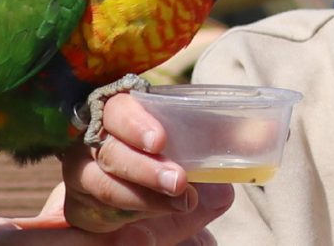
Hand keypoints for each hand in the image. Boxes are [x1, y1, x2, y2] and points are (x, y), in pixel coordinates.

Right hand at [0, 93, 233, 244]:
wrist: (153, 208)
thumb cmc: (175, 162)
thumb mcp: (203, 150)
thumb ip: (227, 140)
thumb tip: (254, 137)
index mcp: (121, 114)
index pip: (117, 108)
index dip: (134, 122)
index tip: (159, 140)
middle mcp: (94, 140)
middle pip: (107, 149)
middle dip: (144, 166)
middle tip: (179, 181)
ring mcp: (82, 173)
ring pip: (99, 182)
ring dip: (140, 196)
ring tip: (180, 202)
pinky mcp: (79, 207)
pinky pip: (91, 212)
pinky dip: (122, 218)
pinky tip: (145, 226)